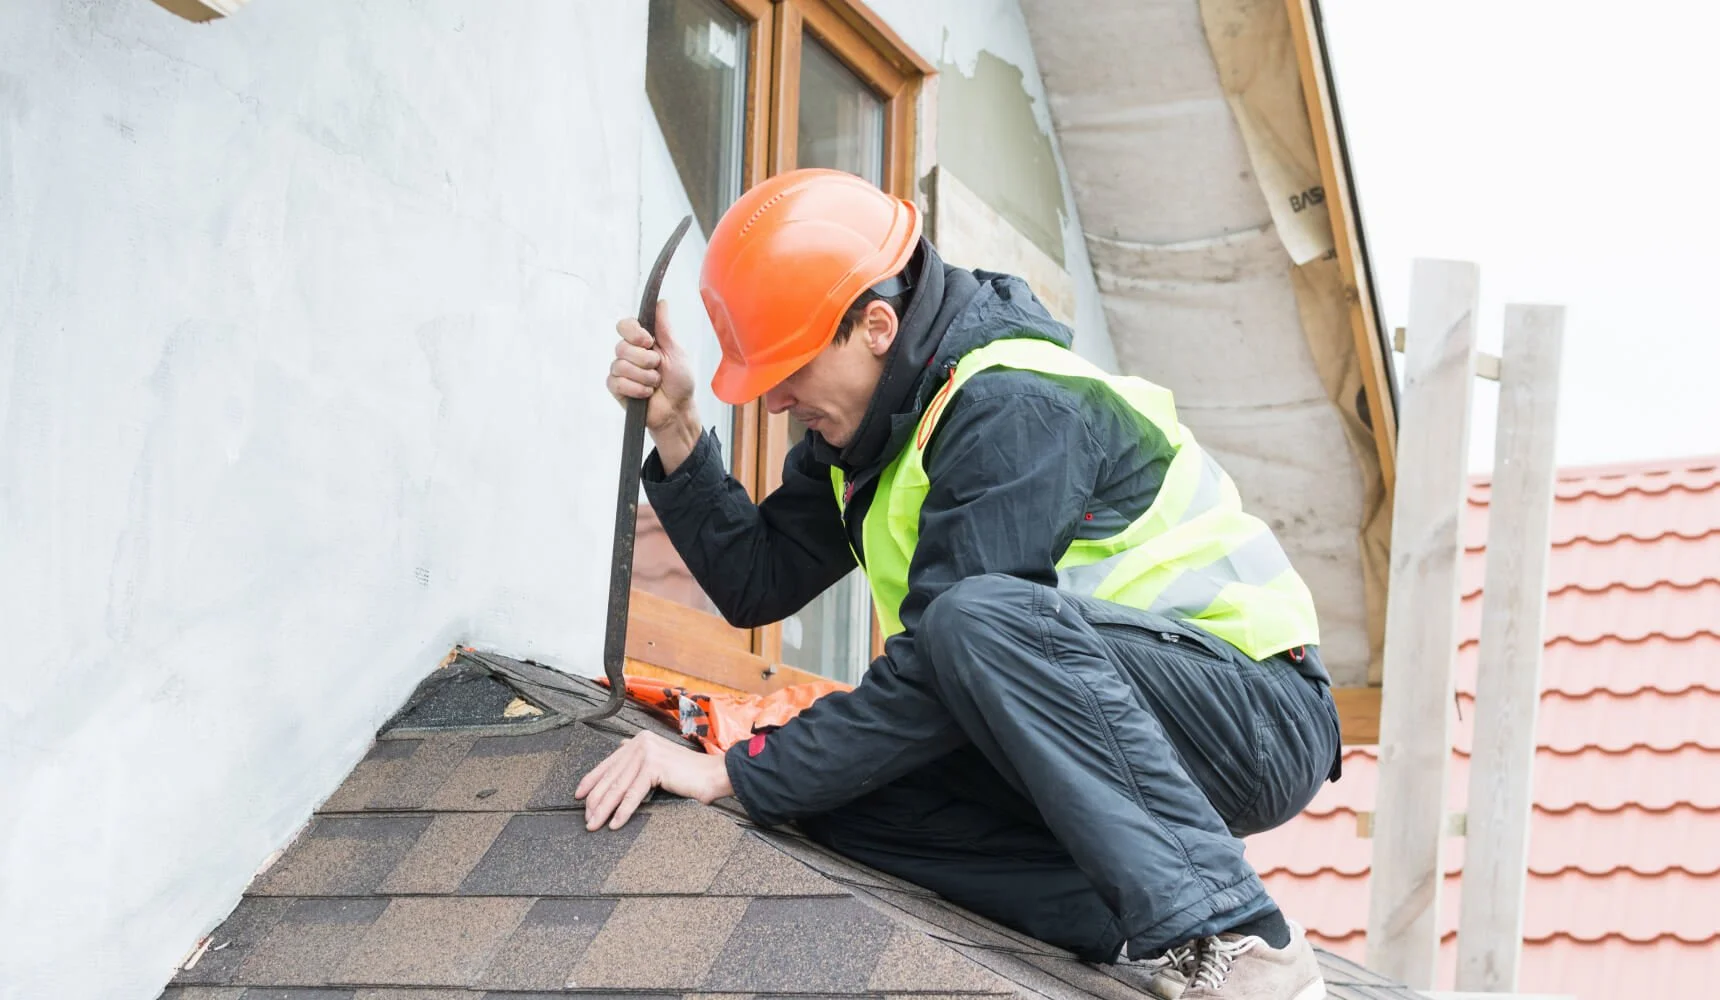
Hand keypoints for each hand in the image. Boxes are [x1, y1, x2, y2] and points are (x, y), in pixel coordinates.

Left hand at [574, 731, 733, 829]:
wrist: (715, 775)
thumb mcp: (659, 765)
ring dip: (604, 809)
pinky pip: (633, 794)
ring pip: (618, 787)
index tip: (579, 795)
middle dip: (596, 800)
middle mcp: (641, 743)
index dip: (591, 780)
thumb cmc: (690, 775)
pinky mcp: (655, 766)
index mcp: (640, 741)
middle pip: (611, 776)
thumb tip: (618, 766)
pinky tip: (615, 823)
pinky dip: (622, 811)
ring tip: (595, 824)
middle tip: (586, 819)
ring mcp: (648, 753)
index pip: (609, 763)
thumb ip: (639, 763)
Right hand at [607, 301, 697, 435]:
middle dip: (645, 360)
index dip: (634, 333)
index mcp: (643, 341)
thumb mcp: (676, 351)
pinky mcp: (617, 388)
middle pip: (622, 346)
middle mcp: (630, 353)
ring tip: (655, 384)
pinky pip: (617, 382)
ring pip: (620, 365)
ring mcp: (621, 371)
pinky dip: (636, 389)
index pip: (625, 325)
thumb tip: (660, 302)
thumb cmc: (680, 381)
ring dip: (644, 377)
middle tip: (658, 368)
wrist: (678, 410)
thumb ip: (664, 327)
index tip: (649, 341)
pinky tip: (646, 394)